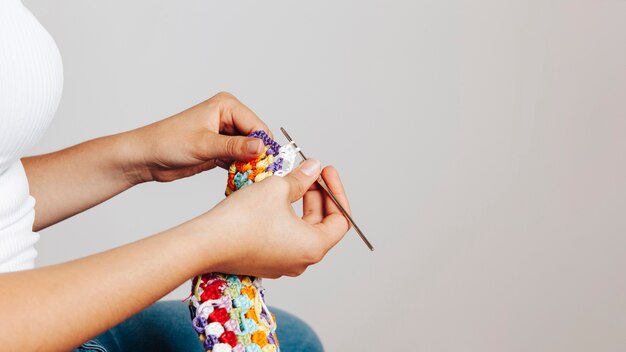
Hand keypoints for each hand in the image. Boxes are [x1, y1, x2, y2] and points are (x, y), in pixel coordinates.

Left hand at [123, 92, 270, 183]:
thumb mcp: (204, 145)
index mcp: (226, 106)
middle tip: (259, 175)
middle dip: (258, 156)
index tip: (268, 165)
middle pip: (255, 138)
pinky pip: (239, 160)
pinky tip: (240, 179)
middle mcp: (228, 117)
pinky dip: (241, 170)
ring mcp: (224, 134)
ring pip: (249, 151)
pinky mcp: (219, 150)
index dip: (264, 145)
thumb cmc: (167, 142)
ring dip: (249, 165)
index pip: (257, 125)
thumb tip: (261, 147)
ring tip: (250, 179)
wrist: (145, 157)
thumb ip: (235, 147)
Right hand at [186, 159, 351, 277]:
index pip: (340, 220)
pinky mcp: (265, 261)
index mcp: (313, 247)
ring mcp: (282, 264)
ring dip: (300, 204)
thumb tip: (313, 169)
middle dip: (317, 195)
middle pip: (321, 224)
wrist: (205, 243)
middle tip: (308, 172)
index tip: (326, 172)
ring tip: (290, 181)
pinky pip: (283, 237)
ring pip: (301, 229)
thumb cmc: (242, 219)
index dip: (335, 191)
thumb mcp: (277, 188)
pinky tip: (272, 198)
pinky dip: (284, 216)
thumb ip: (302, 178)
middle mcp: (301, 261)